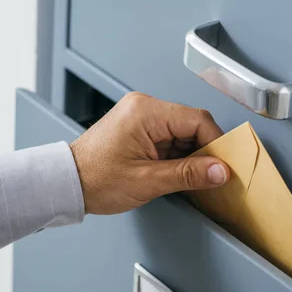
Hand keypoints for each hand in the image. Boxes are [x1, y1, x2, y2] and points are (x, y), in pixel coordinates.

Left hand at [69, 92, 229, 214]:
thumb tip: (220, 171)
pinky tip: (178, 173)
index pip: (198, 119)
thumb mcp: (147, 181)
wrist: (67, 183)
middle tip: (211, 175)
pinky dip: (179, 156)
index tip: (224, 165)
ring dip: (191, 156)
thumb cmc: (95, 179)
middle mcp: (145, 108)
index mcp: (146, 112)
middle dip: (204, 151)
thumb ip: (188, 175)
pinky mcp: (140, 129)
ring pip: (184, 133)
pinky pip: (171, 138)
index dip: (216, 143)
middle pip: (193, 124)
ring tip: (189, 178)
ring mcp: (142, 117)